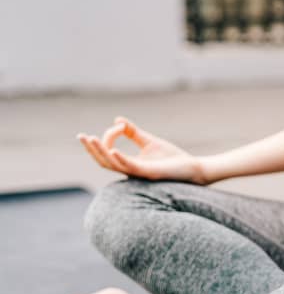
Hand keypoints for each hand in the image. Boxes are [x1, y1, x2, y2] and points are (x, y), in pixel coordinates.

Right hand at [77, 116, 207, 183]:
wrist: (192, 167)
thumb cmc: (172, 158)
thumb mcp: (149, 141)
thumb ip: (133, 133)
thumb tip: (117, 120)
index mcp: (130, 164)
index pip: (110, 151)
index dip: (109, 137)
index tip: (119, 125)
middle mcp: (130, 170)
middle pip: (104, 161)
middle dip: (91, 149)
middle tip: (81, 136)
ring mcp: (139, 173)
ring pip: (113, 165)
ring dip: (100, 152)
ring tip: (90, 139)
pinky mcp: (149, 173)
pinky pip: (131, 167)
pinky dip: (120, 159)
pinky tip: (112, 151)